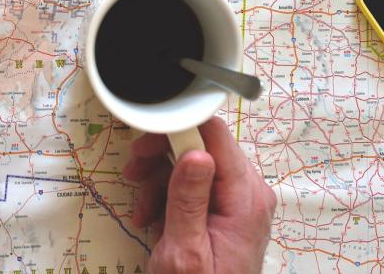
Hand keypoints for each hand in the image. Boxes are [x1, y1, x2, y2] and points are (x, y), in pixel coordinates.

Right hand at [125, 117, 276, 273]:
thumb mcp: (185, 252)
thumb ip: (189, 200)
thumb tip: (196, 152)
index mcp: (246, 200)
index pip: (215, 136)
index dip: (177, 130)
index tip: (147, 142)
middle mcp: (249, 194)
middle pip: (203, 146)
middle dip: (162, 157)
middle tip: (134, 171)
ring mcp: (239, 201)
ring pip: (194, 163)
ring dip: (160, 178)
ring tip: (142, 206)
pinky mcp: (227, 210)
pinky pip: (195, 184)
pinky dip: (168, 194)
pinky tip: (153, 215)